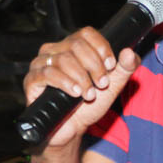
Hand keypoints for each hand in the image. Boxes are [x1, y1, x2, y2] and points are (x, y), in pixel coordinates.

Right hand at [24, 27, 140, 146]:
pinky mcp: (32, 80)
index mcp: (73, 47)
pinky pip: (46, 73)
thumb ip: (125, 68)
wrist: (72, 129)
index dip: (101, 47)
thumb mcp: (112, 86)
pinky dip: (65, 82)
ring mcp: (41, 64)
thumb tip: (130, 53)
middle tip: (102, 84)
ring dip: (81, 77)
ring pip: (63, 59)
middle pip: (76, 45)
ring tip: (89, 94)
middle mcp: (55, 51)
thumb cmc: (89, 105)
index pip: (86, 33)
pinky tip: (75, 93)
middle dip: (94, 66)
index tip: (110, 66)